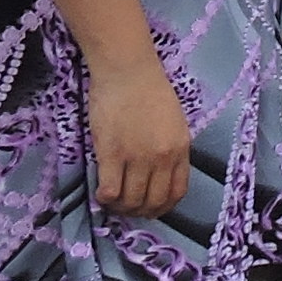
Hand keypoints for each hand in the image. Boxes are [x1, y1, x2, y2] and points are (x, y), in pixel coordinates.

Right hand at [82, 51, 189, 218]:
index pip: (177, 192)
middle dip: (139, 211)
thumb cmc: (149, 89)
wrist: (126, 69)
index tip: (150, 208)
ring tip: (112, 201)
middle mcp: (162, 158)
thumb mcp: (174, 122)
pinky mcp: (112, 153)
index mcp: (180, 149)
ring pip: (131, 200)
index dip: (162, 207)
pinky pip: (110, 190)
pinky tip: (101, 193)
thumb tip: (158, 174)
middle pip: (153, 201)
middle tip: (127, 208)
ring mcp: (137, 157)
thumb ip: (170, 148)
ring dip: (120, 207)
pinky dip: (105, 198)